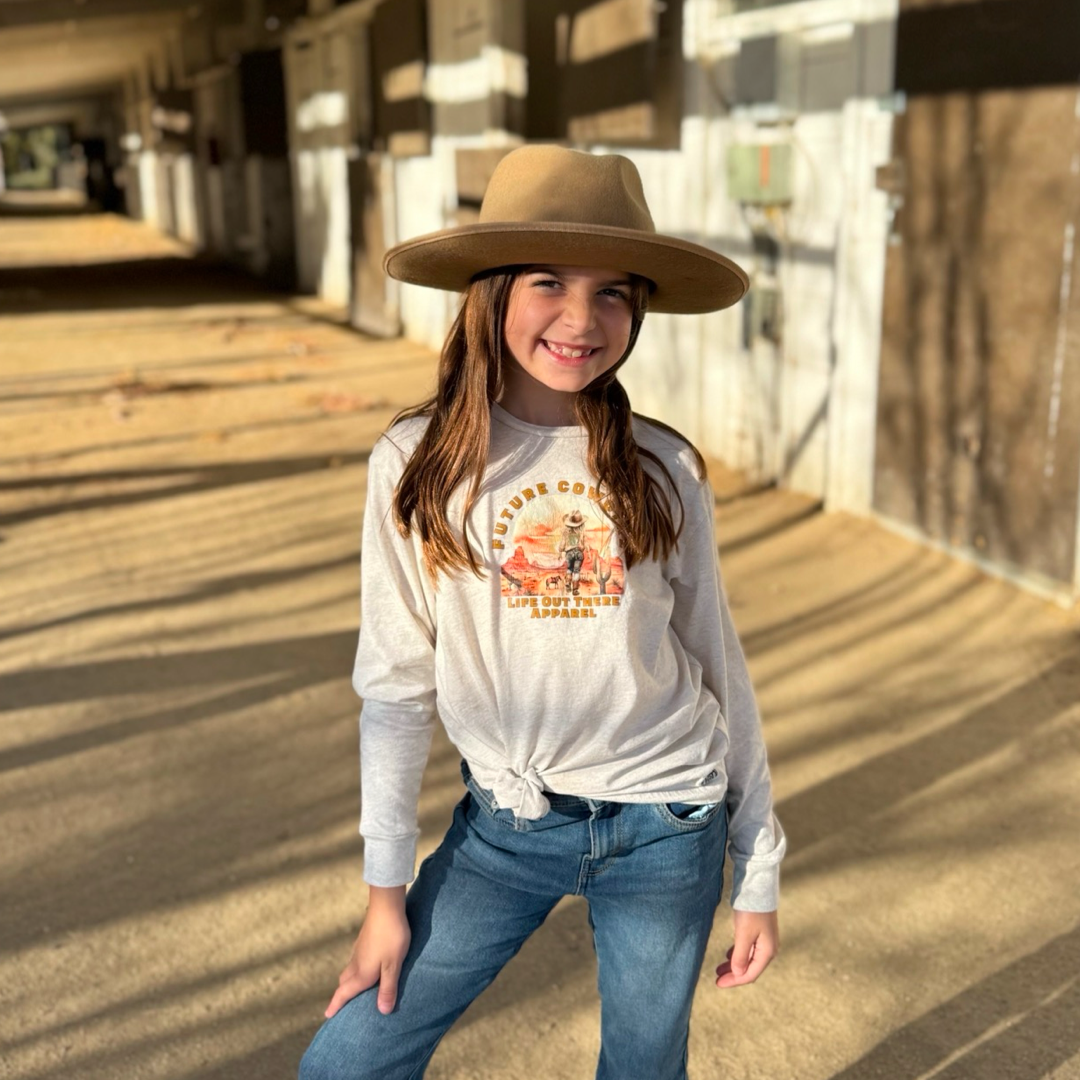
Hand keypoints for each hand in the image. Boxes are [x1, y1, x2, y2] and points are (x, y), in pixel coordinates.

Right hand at [324, 901, 411, 1018]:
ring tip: (355, 988)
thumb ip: (388, 988)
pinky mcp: (363, 940)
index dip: (335, 1005)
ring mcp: (358, 949)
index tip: (326, 1015)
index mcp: (361, 972)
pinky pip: (355, 960)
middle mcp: (356, 962)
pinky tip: (366, 966)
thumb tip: (382, 1012)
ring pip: (349, 970)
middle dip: (342, 994)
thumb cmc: (391, 937)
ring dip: (349, 981)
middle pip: (344, 982)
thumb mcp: (393, 965)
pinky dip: (356, 969)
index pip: (344, 992)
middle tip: (341, 1005)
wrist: (386, 907)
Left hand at [715, 909, 778, 988]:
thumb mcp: (744, 934)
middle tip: (716, 979)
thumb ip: (741, 955)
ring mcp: (764, 941)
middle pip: (749, 969)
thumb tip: (738, 973)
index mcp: (767, 952)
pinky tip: (728, 956)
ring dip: (734, 965)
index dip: (734, 980)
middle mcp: (768, 949)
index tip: (718, 983)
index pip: (750, 974)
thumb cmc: (751, 911)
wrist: (758, 888)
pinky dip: (737, 955)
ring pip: (748, 959)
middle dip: (733, 975)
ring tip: (719, 969)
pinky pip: (748, 950)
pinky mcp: (759, 933)